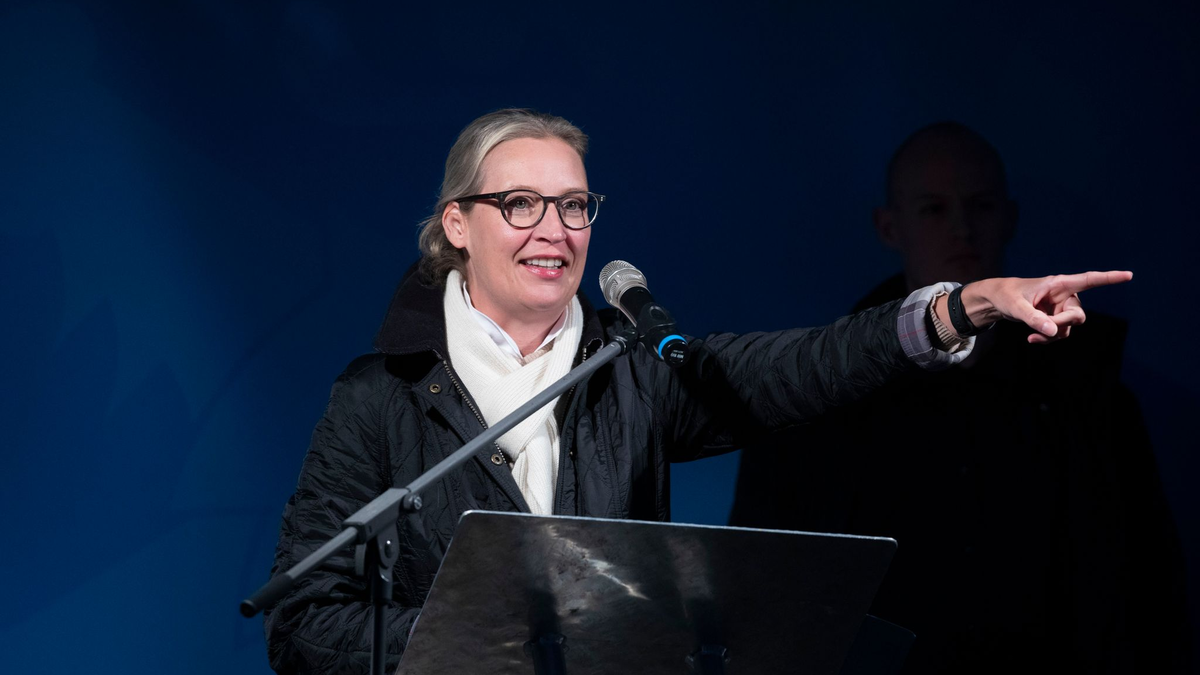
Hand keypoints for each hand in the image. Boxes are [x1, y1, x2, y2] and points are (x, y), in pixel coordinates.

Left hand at [939, 271, 1132, 343]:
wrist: (998, 301)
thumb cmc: (1007, 296)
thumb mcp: (1015, 307)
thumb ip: (1033, 318)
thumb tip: (1052, 331)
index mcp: (1059, 284)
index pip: (1089, 279)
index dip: (1109, 278)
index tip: (1129, 275)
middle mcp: (1064, 296)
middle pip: (1078, 315)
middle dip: (1063, 325)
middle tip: (1045, 329)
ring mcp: (1061, 309)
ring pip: (1069, 328)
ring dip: (1053, 336)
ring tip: (1032, 336)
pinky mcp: (1055, 319)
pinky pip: (1060, 334)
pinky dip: (1048, 339)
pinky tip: (1031, 340)